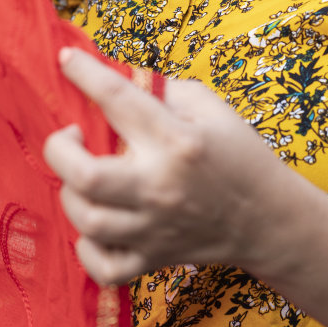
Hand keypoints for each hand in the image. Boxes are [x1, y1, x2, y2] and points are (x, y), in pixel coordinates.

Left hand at [42, 48, 294, 285]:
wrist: (268, 218)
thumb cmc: (237, 154)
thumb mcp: (209, 107)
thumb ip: (160, 89)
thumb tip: (112, 77)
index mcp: (176, 140)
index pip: (117, 98)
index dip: (83, 72)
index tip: (67, 59)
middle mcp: (160, 186)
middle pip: (85, 176)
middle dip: (59, 149)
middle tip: (71, 136)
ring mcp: (154, 229)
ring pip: (88, 221)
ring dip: (71, 194)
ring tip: (83, 175)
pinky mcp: (152, 260)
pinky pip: (103, 267)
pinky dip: (87, 247)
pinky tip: (95, 222)